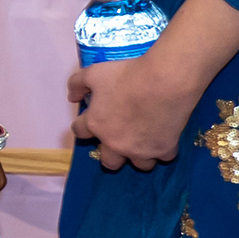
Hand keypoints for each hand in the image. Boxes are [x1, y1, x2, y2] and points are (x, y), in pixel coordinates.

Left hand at [71, 55, 202, 169]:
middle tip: (120, 139)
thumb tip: (72, 97)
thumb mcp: (94, 73)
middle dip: (112, 154)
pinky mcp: (164, 149)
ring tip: (145, 141)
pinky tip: (166, 137)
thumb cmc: (127, 75)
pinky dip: (164, 149)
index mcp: (96, 125)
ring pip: (139, 165)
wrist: (165, 81)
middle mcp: (116, 143)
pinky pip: (163, 157)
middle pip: (109, 162)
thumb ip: (77, 84)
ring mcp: (141, 150)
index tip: (92, 120)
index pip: (79, 132)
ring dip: (140, 155)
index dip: (84, 126)